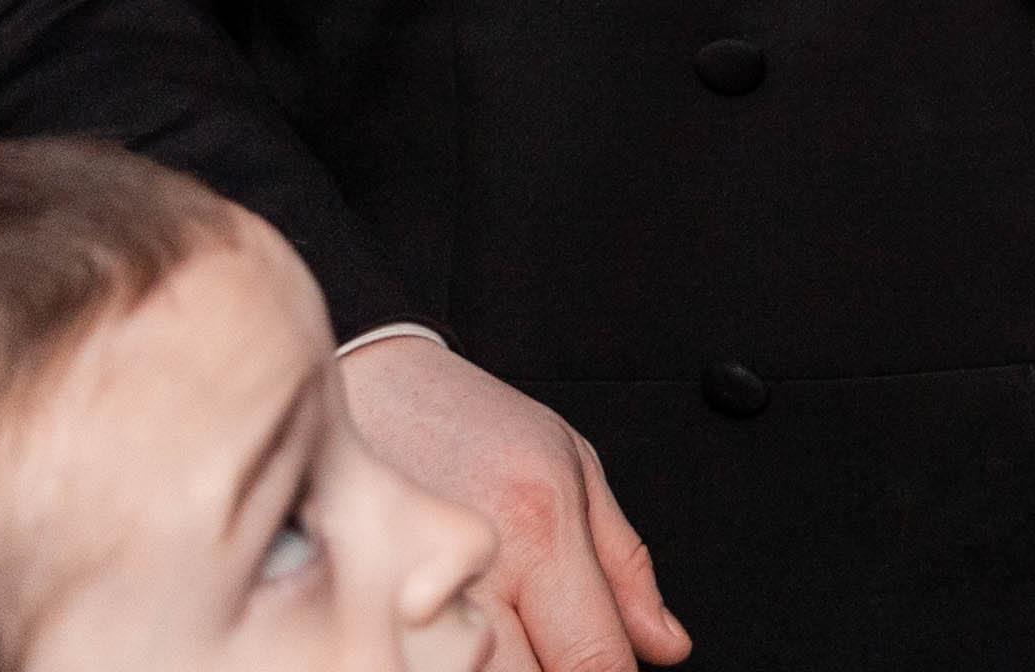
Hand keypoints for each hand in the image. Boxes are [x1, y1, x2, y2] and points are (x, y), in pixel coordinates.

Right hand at [341, 335, 688, 670]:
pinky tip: (461, 640)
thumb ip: (626, 567)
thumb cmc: (470, 421)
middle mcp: (478, 576)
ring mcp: (413, 603)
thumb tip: (667, 647)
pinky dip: (457, 663)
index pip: (594, 660)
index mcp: (541, 534)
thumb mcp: (577, 468)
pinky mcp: (366, 616)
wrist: (367, 390)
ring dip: (505, 668)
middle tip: (558, 646)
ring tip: (510, 631)